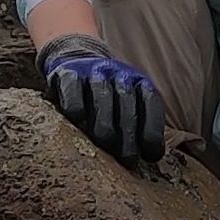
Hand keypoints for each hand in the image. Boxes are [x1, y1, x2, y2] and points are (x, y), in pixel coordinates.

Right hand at [36, 33, 165, 166]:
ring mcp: (93, 72)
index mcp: (138, 82)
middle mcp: (118, 73)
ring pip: (102, 94)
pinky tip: (77, 120)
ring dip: (105, 120)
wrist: (73, 60)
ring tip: (106, 143)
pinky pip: (72, 87)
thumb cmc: (105, 99)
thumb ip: (139, 126)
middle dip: (129, 133)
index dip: (152, 129)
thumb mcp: (126, 106)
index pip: (150, 103)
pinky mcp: (67, 73)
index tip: (151, 155)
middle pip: (127, 102)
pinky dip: (75, 104)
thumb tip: (151, 158)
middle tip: (128, 159)